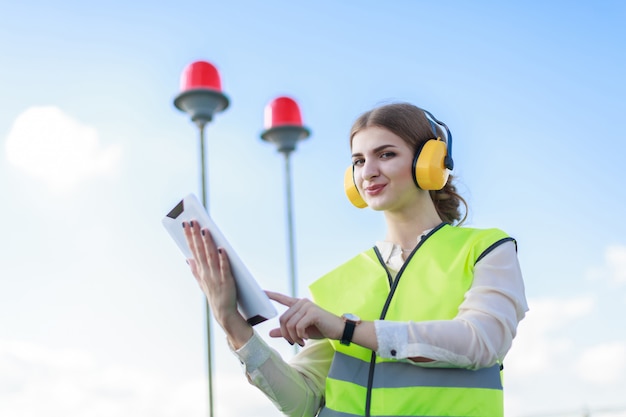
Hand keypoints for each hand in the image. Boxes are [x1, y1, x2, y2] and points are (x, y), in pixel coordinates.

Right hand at [183, 220, 249, 340]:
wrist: (224, 313)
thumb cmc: (214, 295)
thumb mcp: (202, 282)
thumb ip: (195, 270)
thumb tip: (187, 259)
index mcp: (201, 271)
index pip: (193, 250)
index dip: (189, 236)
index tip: (185, 223)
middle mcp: (207, 272)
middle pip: (200, 250)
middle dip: (195, 235)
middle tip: (192, 220)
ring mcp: (216, 276)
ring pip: (211, 256)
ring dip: (208, 243)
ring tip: (205, 230)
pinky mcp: (227, 281)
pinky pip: (225, 268)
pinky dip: (223, 258)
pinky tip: (222, 248)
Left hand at [266, 291, 343, 346]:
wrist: (338, 330)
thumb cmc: (320, 329)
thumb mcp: (300, 331)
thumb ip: (285, 331)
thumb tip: (270, 334)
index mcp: (298, 304)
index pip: (282, 298)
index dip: (271, 295)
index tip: (261, 292)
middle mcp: (301, 303)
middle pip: (283, 319)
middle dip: (286, 334)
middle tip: (294, 342)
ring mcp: (307, 306)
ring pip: (290, 325)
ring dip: (293, 337)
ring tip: (301, 342)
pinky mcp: (312, 312)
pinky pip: (298, 326)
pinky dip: (300, 335)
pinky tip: (306, 338)